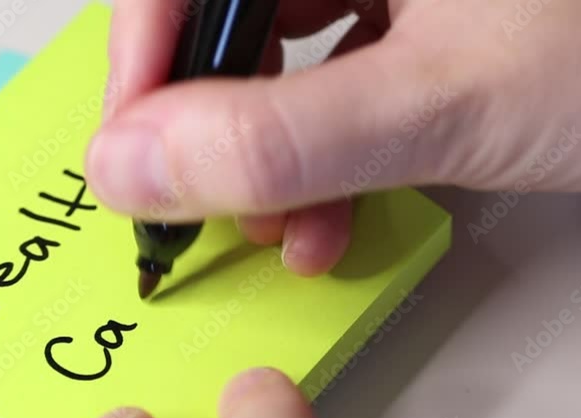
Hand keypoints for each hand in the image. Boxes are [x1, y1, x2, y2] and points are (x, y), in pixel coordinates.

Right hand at [86, 0, 580, 274]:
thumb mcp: (450, 101)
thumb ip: (281, 139)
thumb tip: (132, 168)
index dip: (142, 59)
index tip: (130, 155)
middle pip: (228, 12)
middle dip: (206, 123)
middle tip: (194, 202)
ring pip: (280, 55)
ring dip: (266, 156)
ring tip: (279, 232)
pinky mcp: (428, 16)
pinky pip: (337, 80)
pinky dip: (323, 157)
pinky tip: (332, 218)